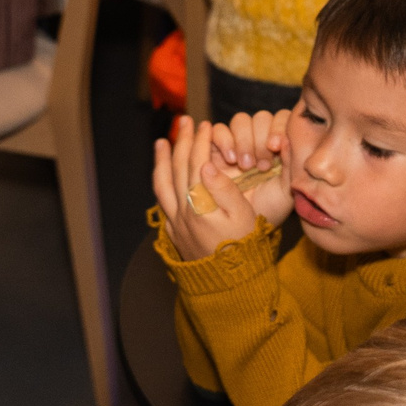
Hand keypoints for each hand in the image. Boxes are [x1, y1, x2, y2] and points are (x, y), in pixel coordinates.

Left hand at [151, 113, 283, 260]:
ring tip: (162, 142)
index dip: (200, 142)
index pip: (196, 163)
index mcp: (200, 204)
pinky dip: (160, 181)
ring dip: (162, 160)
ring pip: (163, 183)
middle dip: (181, 142)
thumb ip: (224, 189)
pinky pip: (161, 199)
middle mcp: (182, 211)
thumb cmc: (244, 248)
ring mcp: (174, 222)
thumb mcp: (243, 216)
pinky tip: (162, 173)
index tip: (204, 125)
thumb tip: (207, 165)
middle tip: (185, 122)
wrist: (230, 284)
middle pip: (177, 169)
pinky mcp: (173, 231)